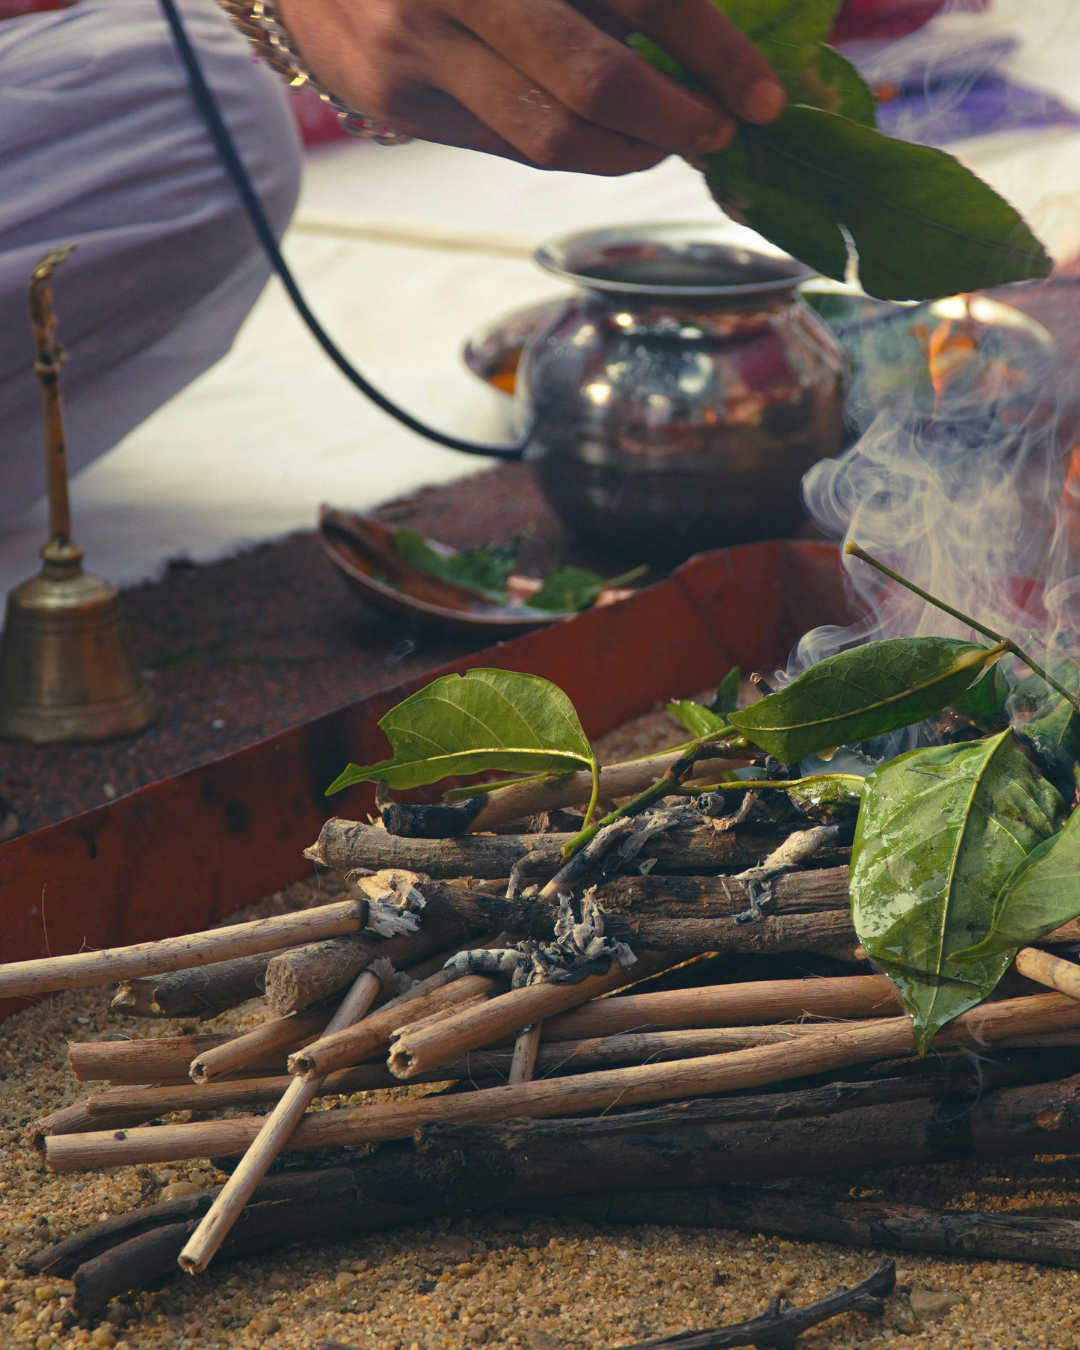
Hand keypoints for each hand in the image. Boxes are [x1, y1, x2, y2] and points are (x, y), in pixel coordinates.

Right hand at [276, 0, 785, 174]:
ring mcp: (413, 54)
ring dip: (628, 150)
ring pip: (550, 134)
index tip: (761, 95)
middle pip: (593, 81)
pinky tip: (607, 136)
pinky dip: (573, 147)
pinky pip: (508, 145)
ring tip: (667, 139)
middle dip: (675, 119)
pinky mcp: (396, 105)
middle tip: (719, 129)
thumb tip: (693, 27)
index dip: (712, 49)